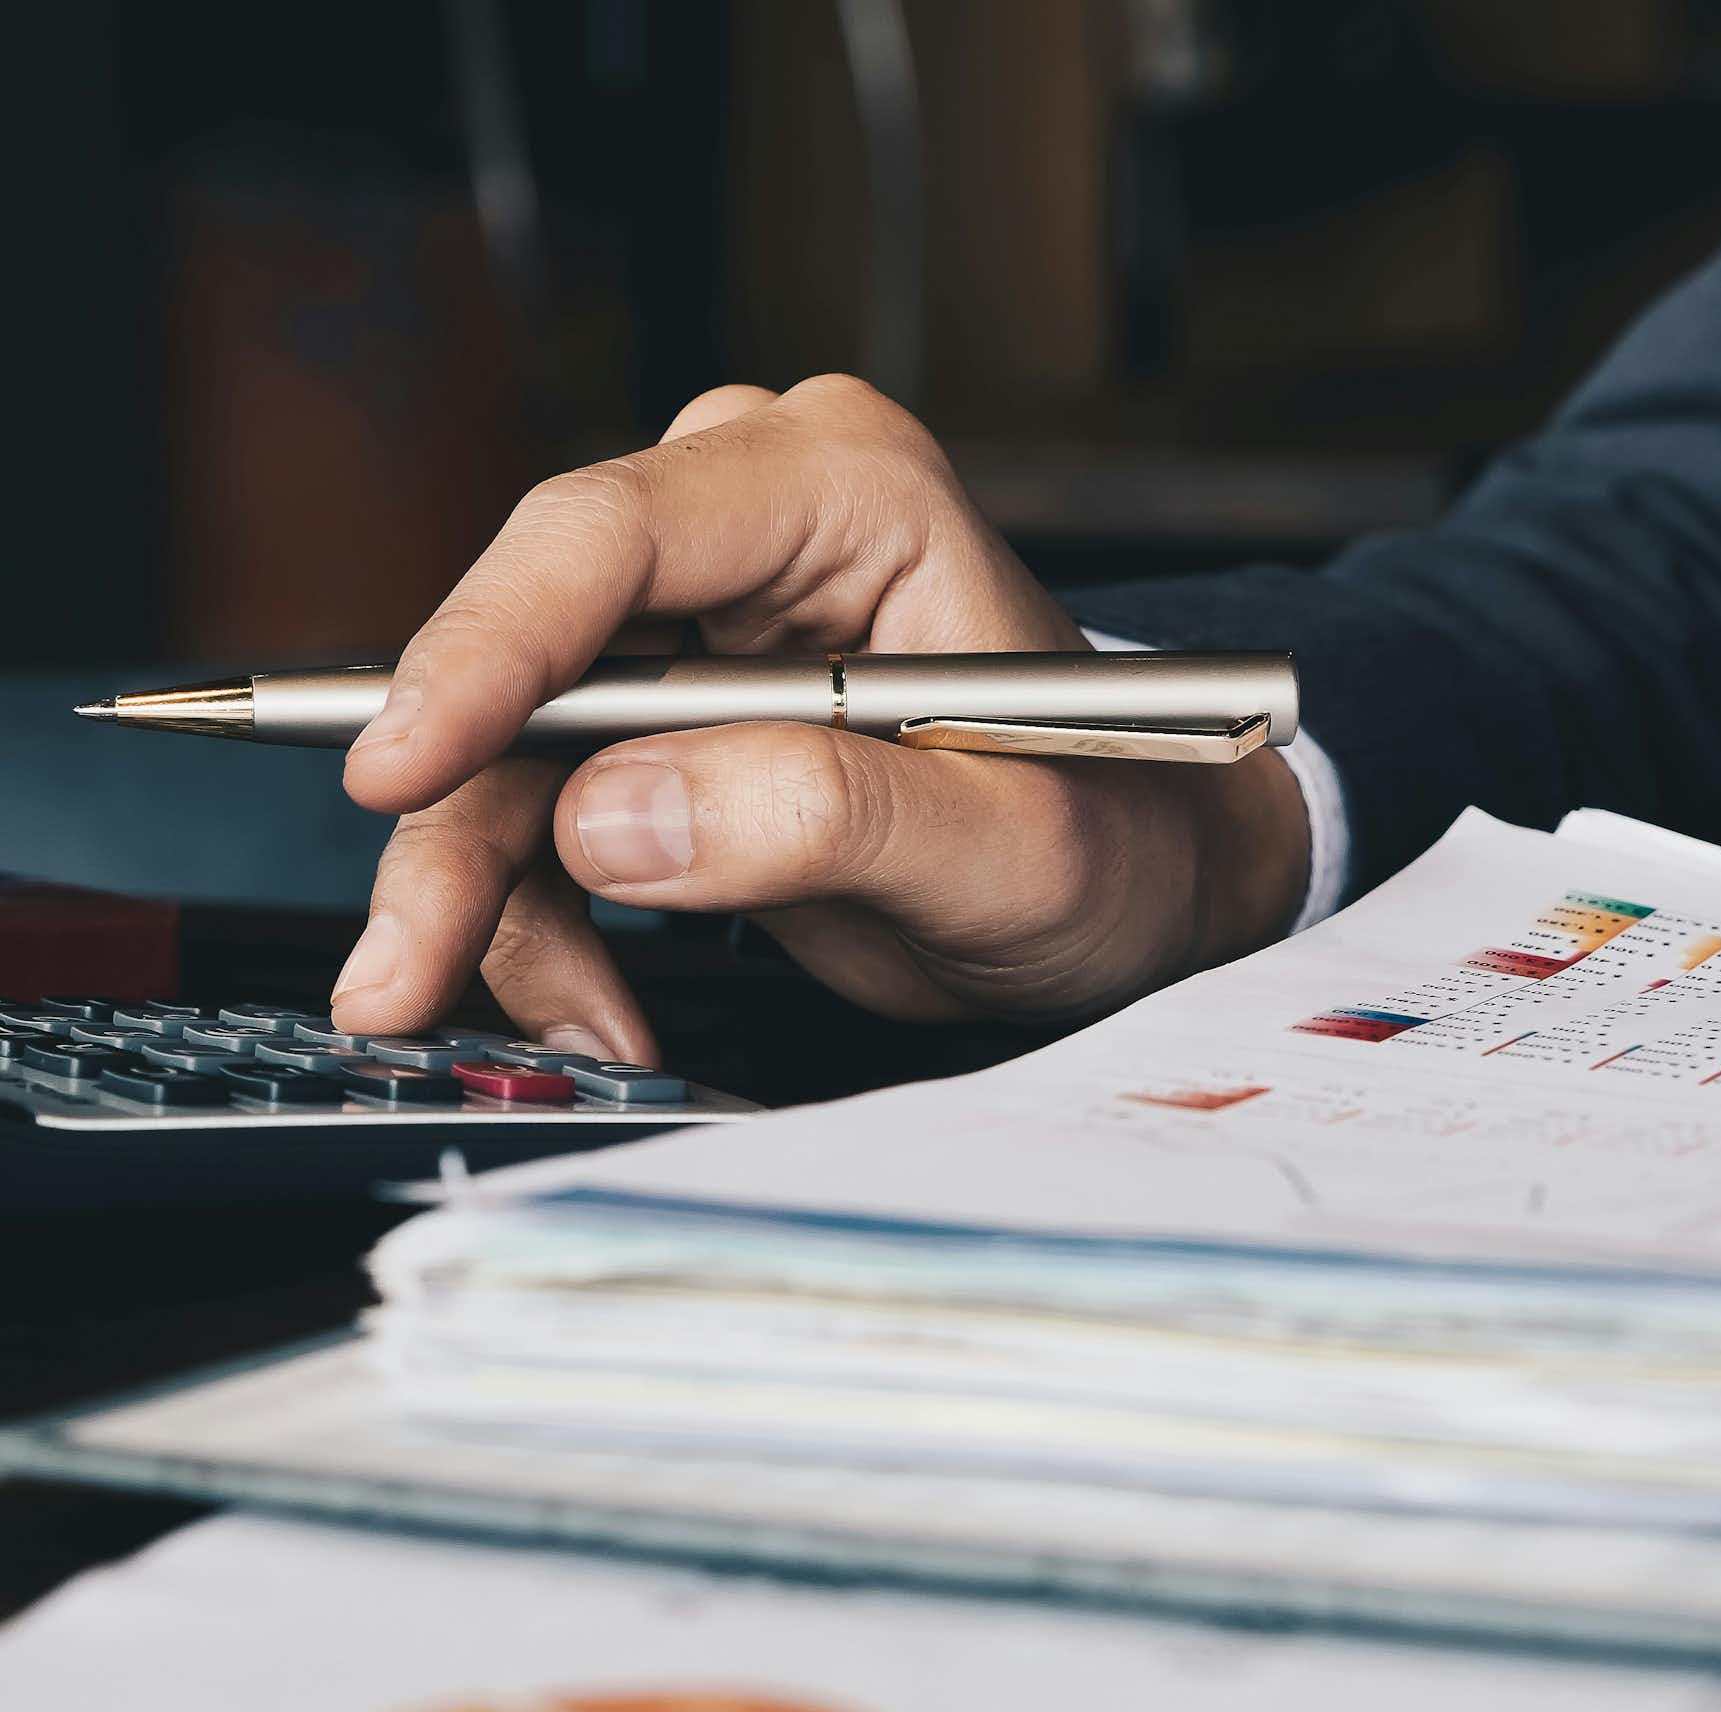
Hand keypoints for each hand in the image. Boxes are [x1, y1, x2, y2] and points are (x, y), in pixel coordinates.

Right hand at [332, 376, 1310, 1058]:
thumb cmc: (1114, 838)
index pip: (614, 539)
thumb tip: (617, 819)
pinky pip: (547, 817)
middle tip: (401, 971)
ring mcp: (696, 629)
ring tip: (559, 1035)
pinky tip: (600, 1015)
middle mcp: (745, 531)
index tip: (399, 767)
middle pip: (531, 656)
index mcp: (844, 489)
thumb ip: (826, 817)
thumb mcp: (1008, 849)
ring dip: (494, 904)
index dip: (485, 651)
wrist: (1142, 887)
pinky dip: (549, 926)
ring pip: (513, 756)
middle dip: (459, 825)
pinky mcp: (666, 725)